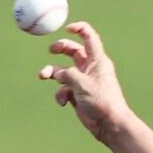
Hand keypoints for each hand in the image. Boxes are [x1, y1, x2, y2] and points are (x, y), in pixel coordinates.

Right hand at [39, 22, 133, 145]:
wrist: (109, 124)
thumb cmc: (101, 101)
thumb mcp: (81, 82)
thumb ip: (66, 74)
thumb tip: (56, 73)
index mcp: (97, 60)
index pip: (89, 38)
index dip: (79, 29)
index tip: (66, 28)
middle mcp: (90, 68)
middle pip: (73, 51)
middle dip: (61, 48)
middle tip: (51, 50)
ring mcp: (83, 82)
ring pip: (63, 71)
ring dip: (52, 72)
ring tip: (43, 75)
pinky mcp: (78, 95)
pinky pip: (64, 90)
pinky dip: (60, 94)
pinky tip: (64, 102)